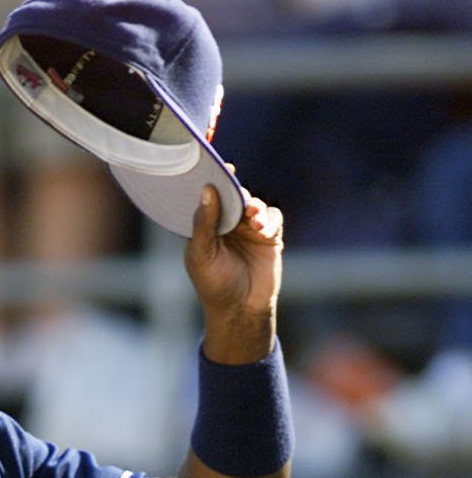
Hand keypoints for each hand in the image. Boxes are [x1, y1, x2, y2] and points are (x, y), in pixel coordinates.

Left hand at [184, 181, 283, 364]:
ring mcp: (249, 230)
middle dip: (240, 195)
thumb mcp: (202, 254)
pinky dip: (269, 220)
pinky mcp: (270, 237)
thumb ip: (204, 223)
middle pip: (236, 197)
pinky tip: (263, 231)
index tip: (225, 167)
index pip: (211, 198)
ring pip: (255, 204)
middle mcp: (228, 225)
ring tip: (253, 220)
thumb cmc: (214, 285)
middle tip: (242, 203)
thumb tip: (207, 190)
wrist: (240, 309)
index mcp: (207, 227)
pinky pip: (273, 217)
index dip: (216, 182)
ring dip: (256, 208)